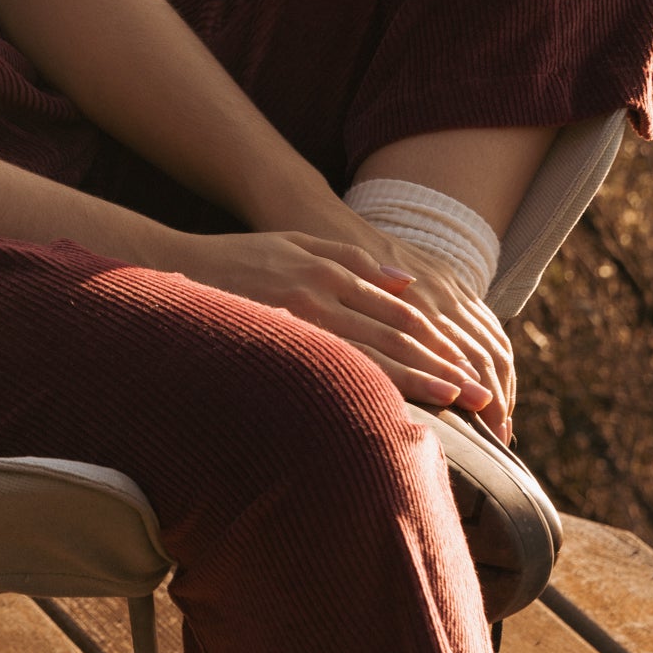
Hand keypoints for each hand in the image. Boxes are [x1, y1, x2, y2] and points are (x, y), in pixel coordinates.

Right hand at [161, 230, 518, 439]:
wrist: (169, 268)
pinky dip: (367, 386)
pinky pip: (330, 365)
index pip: (400, 312)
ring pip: (372, 353)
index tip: (470, 371)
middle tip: (483, 398)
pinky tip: (391, 408)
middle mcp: (320, 290)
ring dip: (420, 380)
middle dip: (443, 366)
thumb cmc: (234, 260)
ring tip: (457, 404)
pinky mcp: (274, 335)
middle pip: (396, 334)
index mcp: (329, 271)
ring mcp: (297, 315)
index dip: (439, 342)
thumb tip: (408, 285)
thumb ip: (352, 263)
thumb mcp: (296, 244)